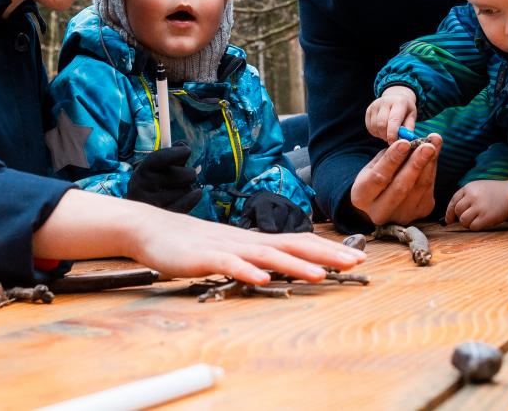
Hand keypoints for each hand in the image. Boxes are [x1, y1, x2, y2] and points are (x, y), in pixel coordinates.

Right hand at [34, 189, 364, 285]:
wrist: (150, 228)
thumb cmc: (190, 243)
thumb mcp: (228, 251)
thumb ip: (253, 258)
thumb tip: (281, 269)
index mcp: (254, 240)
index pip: (298, 242)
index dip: (327, 248)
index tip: (356, 256)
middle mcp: (246, 240)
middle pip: (292, 245)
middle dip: (325, 254)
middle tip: (355, 262)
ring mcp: (226, 247)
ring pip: (266, 255)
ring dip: (295, 265)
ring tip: (320, 274)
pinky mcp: (204, 257)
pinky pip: (228, 265)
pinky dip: (247, 272)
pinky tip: (262, 280)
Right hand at [125, 145, 201, 212]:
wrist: (137, 215)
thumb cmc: (153, 185)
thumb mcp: (155, 168)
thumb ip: (170, 154)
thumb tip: (183, 146)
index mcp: (141, 171)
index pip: (161, 157)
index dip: (178, 152)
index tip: (186, 151)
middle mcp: (143, 187)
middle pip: (184, 174)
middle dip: (188, 173)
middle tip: (183, 176)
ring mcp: (152, 204)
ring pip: (188, 189)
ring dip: (187, 189)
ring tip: (176, 191)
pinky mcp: (162, 216)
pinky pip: (187, 203)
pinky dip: (194, 197)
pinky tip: (195, 193)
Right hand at [348, 134, 441, 225]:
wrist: (380, 204)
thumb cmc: (375, 179)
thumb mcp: (373, 166)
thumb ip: (389, 156)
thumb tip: (410, 143)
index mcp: (362, 197)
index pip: (379, 177)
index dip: (393, 159)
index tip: (404, 142)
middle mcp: (381, 211)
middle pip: (401, 187)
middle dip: (416, 164)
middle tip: (428, 147)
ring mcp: (402, 215)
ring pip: (419, 188)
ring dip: (429, 164)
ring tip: (435, 144)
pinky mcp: (419, 213)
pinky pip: (428, 190)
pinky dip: (432, 170)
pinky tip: (433, 156)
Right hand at [366, 86, 418, 142]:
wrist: (396, 98)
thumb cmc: (405, 110)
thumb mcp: (412, 117)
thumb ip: (409, 128)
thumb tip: (404, 140)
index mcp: (399, 102)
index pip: (393, 120)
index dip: (393, 134)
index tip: (394, 143)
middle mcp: (385, 101)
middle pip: (382, 124)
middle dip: (386, 136)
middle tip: (392, 139)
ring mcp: (375, 105)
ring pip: (374, 127)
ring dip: (381, 135)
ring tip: (388, 133)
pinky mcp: (368, 110)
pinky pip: (370, 127)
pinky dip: (376, 132)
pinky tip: (382, 130)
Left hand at [446, 179, 507, 229]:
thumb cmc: (494, 192)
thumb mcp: (478, 187)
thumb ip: (466, 196)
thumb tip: (454, 212)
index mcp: (469, 188)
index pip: (453, 201)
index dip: (449, 212)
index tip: (448, 220)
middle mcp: (472, 196)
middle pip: (457, 211)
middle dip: (460, 217)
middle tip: (468, 218)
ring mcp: (479, 207)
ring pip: (463, 220)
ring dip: (467, 223)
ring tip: (475, 220)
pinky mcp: (486, 217)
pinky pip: (473, 226)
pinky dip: (475, 227)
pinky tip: (481, 223)